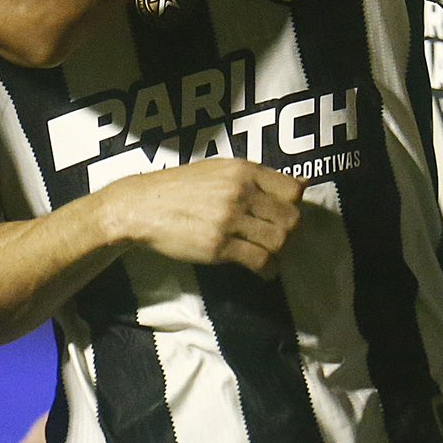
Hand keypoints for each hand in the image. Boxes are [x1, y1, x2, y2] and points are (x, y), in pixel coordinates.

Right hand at [106, 158, 306, 274]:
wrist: (143, 206)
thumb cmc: (181, 188)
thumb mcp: (219, 170)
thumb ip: (254, 178)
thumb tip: (299, 186)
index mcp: (243, 170)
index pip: (292, 189)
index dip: (294, 205)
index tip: (286, 214)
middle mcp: (241, 191)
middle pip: (290, 217)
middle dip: (290, 233)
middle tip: (279, 239)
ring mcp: (230, 219)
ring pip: (279, 241)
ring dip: (280, 253)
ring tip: (271, 257)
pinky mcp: (219, 246)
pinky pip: (259, 260)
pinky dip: (268, 270)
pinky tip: (265, 272)